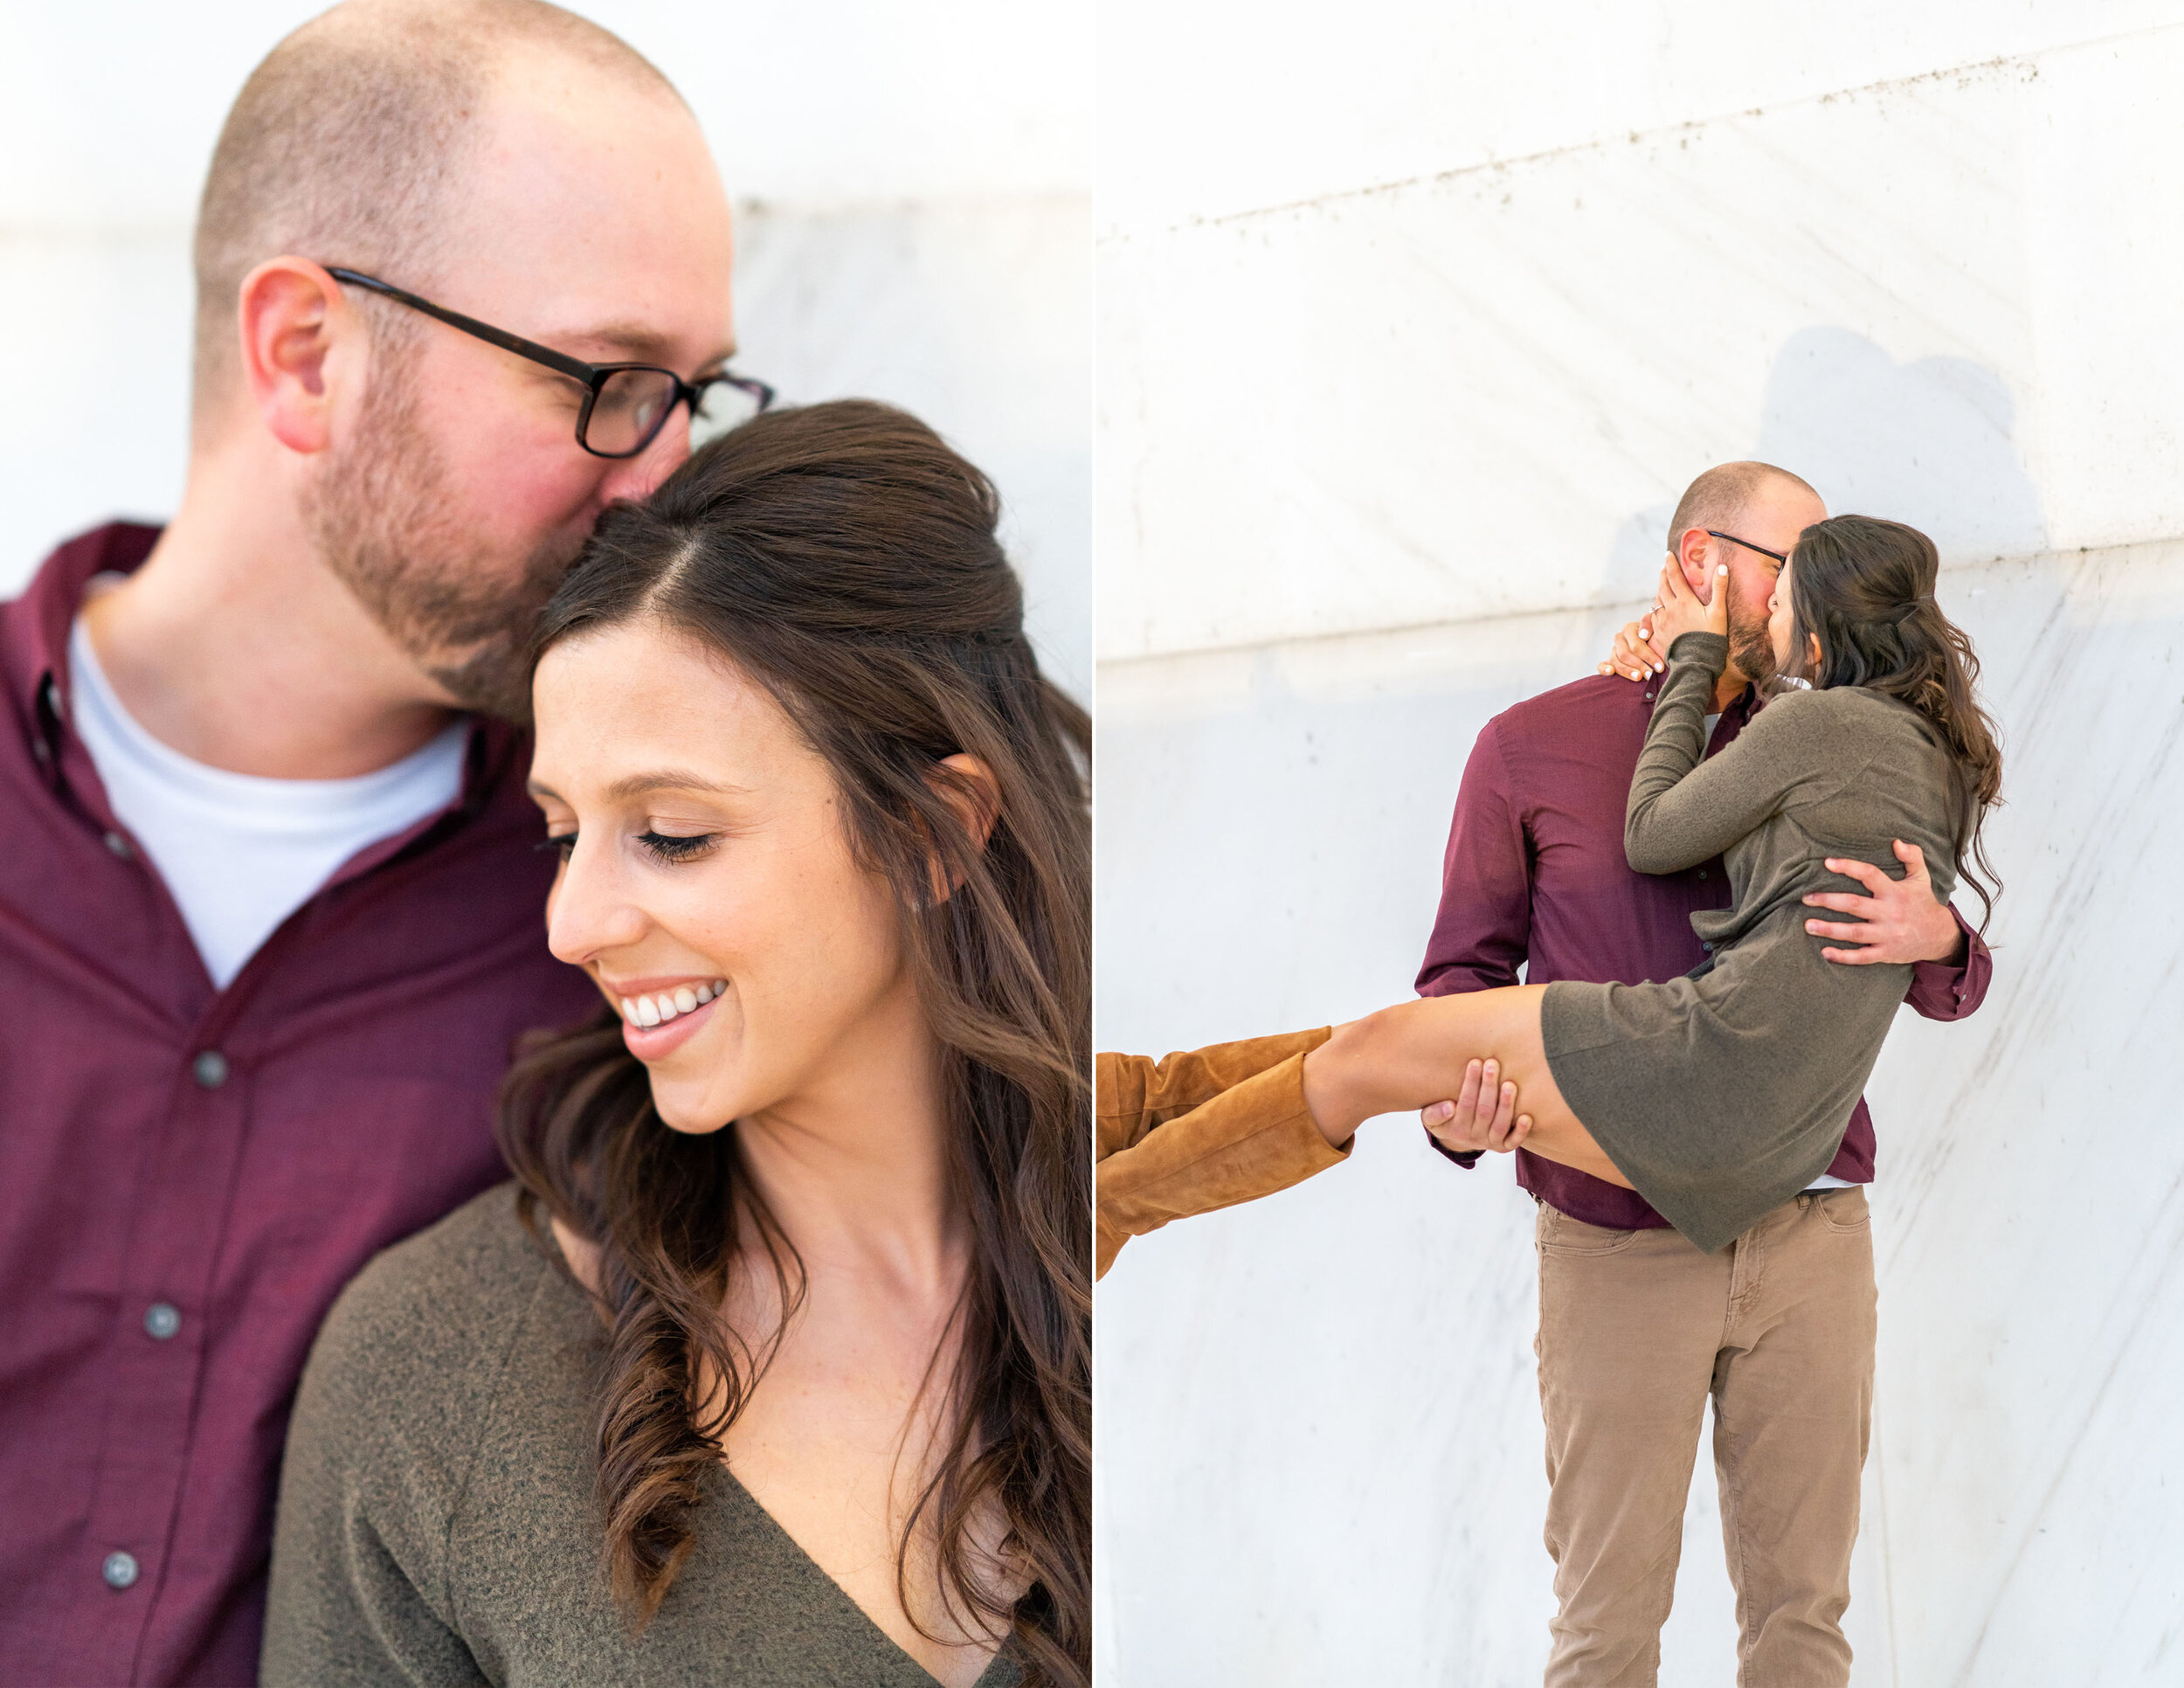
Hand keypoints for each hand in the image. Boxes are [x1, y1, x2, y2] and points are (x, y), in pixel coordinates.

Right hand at [1420, 1058, 1531, 1155]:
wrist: (1457, 1138)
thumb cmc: (1444, 1118)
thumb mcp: (1430, 1118)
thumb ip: (1435, 1113)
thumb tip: (1450, 1106)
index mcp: (1456, 1127)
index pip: (1465, 1103)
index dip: (1471, 1083)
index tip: (1475, 1062)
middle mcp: (1474, 1136)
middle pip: (1484, 1111)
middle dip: (1489, 1086)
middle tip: (1493, 1064)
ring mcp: (1490, 1142)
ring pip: (1500, 1124)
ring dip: (1506, 1105)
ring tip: (1510, 1084)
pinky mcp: (1503, 1146)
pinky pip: (1513, 1141)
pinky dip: (1521, 1131)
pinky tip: (1527, 1116)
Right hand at [1596, 617, 1665, 681]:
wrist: (1653, 642)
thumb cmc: (1657, 638)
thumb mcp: (1656, 628)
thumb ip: (1650, 624)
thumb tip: (1643, 635)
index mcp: (1629, 629)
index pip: (1636, 645)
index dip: (1648, 657)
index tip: (1660, 667)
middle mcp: (1619, 638)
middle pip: (1625, 654)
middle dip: (1639, 665)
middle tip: (1650, 675)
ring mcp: (1613, 650)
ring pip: (1615, 661)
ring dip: (1627, 671)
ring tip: (1638, 677)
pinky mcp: (1608, 661)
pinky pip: (1601, 665)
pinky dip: (1605, 669)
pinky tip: (1611, 672)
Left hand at [1647, 558, 1727, 652]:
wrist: (1696, 661)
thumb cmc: (1711, 636)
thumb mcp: (1718, 611)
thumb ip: (1720, 589)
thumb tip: (1723, 567)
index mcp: (1684, 601)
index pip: (1675, 576)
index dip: (1671, 564)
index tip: (1668, 554)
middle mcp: (1670, 608)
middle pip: (1663, 585)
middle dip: (1663, 574)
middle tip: (1664, 565)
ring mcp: (1663, 620)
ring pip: (1657, 599)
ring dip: (1660, 590)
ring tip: (1663, 584)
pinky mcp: (1659, 631)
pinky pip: (1654, 614)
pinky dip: (1657, 606)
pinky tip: (1660, 606)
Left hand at [1803, 840, 1965, 964]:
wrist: (1940, 936)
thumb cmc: (1923, 904)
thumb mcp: (1921, 878)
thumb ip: (1912, 857)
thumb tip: (1897, 841)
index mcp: (1894, 892)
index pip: (1870, 875)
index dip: (1849, 867)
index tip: (1827, 863)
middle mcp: (1889, 913)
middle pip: (1854, 905)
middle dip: (1828, 901)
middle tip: (1806, 898)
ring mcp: (1887, 934)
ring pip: (1854, 932)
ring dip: (1829, 929)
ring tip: (1808, 925)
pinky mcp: (1886, 953)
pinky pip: (1862, 957)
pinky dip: (1844, 957)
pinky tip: (1825, 953)